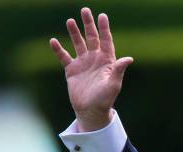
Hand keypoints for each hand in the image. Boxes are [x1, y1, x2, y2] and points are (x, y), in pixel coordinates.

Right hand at [49, 7, 132, 130]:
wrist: (91, 111)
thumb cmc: (105, 99)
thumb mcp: (113, 84)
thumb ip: (119, 70)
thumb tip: (129, 59)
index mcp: (107, 61)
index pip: (106, 41)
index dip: (104, 28)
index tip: (102, 15)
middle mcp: (95, 59)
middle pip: (92, 38)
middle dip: (88, 24)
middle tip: (85, 10)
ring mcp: (83, 64)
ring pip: (78, 44)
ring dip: (74, 33)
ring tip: (70, 21)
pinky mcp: (72, 70)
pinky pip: (64, 57)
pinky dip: (58, 49)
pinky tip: (53, 41)